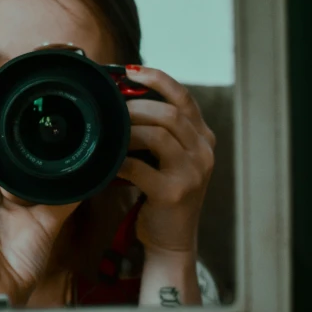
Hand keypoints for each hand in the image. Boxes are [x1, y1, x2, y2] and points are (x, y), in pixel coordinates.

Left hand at [116, 66, 215, 256]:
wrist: (171, 240)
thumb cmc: (163, 194)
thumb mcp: (170, 158)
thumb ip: (159, 131)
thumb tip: (123, 100)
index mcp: (203, 139)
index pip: (184, 98)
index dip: (158, 79)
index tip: (131, 71)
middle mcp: (204, 153)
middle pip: (171, 114)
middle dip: (137, 106)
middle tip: (111, 109)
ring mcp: (193, 173)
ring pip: (158, 136)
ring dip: (128, 130)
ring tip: (109, 133)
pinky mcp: (174, 193)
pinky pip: (140, 167)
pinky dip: (119, 161)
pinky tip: (107, 161)